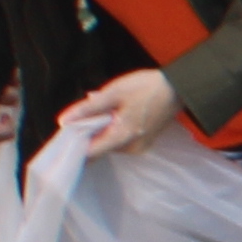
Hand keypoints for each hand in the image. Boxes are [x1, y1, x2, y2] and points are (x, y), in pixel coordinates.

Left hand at [60, 69, 188, 154]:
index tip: (65, 134)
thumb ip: (87, 109)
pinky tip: (116, 113)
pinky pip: (120, 140)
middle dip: (89, 133)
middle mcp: (131, 149)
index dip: (75, 145)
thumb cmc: (146, 88)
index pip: (90, 153)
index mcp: (122, 138)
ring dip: (101, 130)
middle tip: (86, 112)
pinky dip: (113, 129)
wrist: (178, 88)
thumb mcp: (112, 93)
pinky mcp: (144, 143)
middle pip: (99, 148)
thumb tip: (64, 121)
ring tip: (106, 109)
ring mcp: (139, 148)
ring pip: (109, 143)